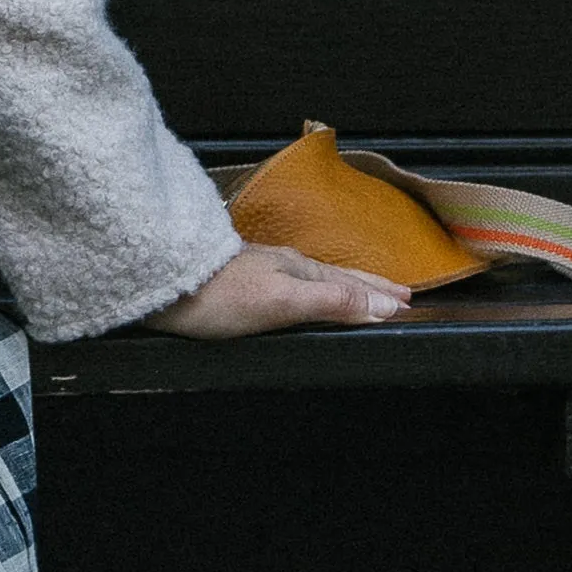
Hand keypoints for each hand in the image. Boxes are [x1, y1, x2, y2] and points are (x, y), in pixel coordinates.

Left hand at [145, 239, 410, 337]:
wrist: (164, 282)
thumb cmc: (218, 296)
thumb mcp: (283, 301)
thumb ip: (330, 302)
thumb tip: (379, 306)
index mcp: (299, 269)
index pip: (350, 285)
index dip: (379, 295)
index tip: (407, 302)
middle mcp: (284, 264)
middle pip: (338, 276)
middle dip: (369, 286)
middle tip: (399, 294)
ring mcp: (262, 268)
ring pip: (316, 276)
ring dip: (345, 286)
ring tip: (362, 291)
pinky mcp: (241, 279)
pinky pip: (294, 280)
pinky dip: (315, 287)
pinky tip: (303, 289)